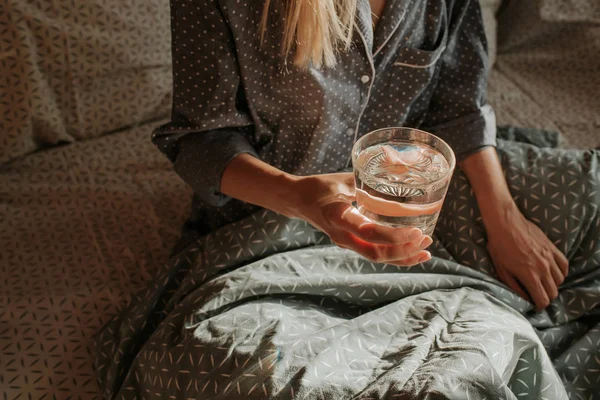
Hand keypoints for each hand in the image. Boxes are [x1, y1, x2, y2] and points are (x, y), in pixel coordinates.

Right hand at [292, 173, 432, 265]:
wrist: (297, 201)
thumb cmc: (319, 187)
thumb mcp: (342, 179)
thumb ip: (368, 179)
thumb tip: (401, 168)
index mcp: (339, 218)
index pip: (369, 233)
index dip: (394, 236)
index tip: (415, 230)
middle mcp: (343, 236)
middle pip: (377, 253)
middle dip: (404, 251)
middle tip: (425, 239)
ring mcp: (346, 243)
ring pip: (377, 258)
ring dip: (403, 256)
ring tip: (426, 249)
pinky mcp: (351, 244)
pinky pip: (374, 254)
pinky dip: (394, 256)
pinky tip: (411, 252)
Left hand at [486, 203, 568, 310]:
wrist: (505, 223)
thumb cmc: (499, 246)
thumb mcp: (501, 270)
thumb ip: (514, 287)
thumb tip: (524, 298)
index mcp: (529, 275)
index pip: (543, 300)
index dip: (539, 306)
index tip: (535, 305)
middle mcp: (543, 268)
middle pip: (553, 292)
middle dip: (546, 296)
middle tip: (537, 294)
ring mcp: (549, 257)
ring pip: (560, 280)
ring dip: (553, 285)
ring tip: (542, 283)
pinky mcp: (552, 248)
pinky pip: (564, 265)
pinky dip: (561, 272)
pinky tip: (553, 272)